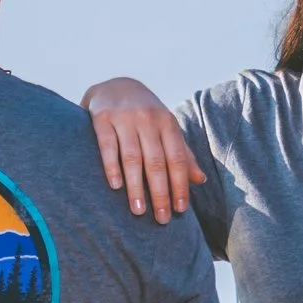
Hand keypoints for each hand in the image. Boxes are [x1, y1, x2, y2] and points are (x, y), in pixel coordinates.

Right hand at [81, 77, 203, 224]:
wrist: (116, 84)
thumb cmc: (145, 115)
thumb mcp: (166, 129)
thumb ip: (182, 154)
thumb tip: (200, 180)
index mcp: (167, 123)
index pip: (177, 159)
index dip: (180, 185)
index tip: (180, 209)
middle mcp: (148, 119)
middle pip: (157, 162)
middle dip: (160, 192)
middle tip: (162, 218)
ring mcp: (124, 118)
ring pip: (133, 157)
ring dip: (136, 187)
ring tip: (139, 211)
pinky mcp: (102, 117)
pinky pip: (108, 146)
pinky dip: (112, 166)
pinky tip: (116, 186)